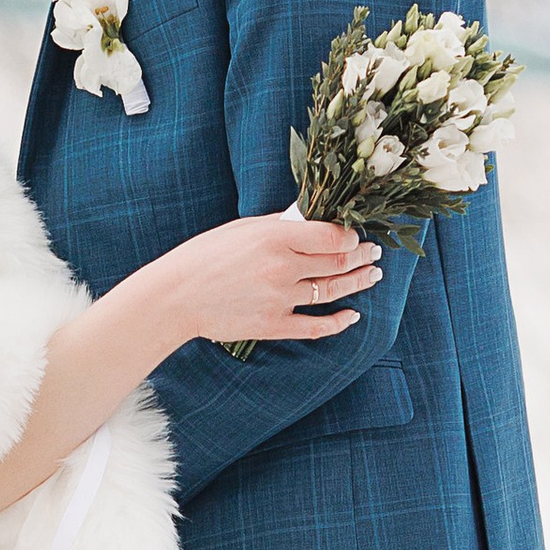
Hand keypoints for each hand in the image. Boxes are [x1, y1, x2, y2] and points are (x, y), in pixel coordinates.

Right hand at [169, 211, 379, 347]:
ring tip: (372, 275)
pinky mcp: (273, 325)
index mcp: (275, 238)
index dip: (352, 236)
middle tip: (374, 253)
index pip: (334, 236)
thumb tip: (312, 222)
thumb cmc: (203, 257)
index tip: (356, 236)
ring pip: (333, 291)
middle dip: (363, 256)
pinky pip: (316, 326)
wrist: (174, 297)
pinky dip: (339, 322)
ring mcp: (280, 299)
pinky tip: (352, 315)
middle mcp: (283, 268)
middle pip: (339, 262)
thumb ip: (280, 226)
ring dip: (359, 283)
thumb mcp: (242, 229)